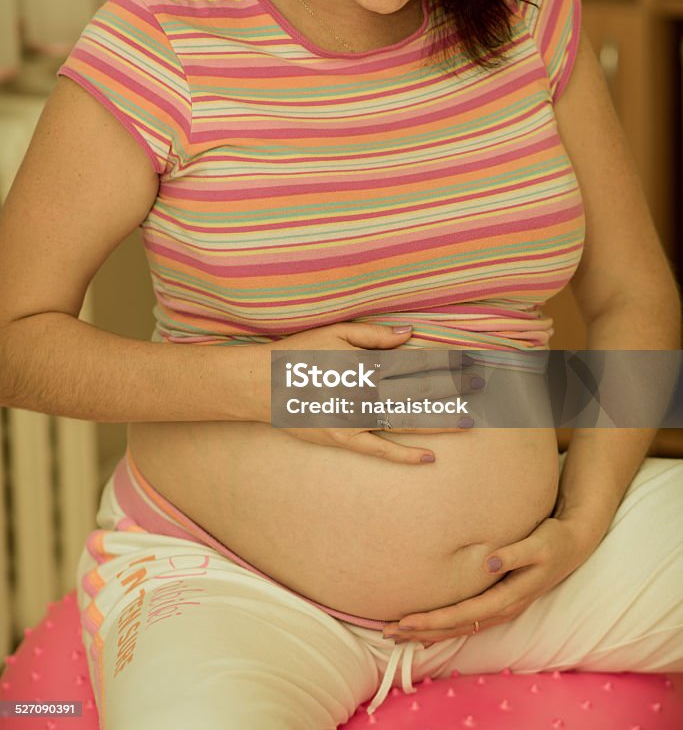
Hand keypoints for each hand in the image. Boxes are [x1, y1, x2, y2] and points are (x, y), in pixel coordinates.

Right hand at [268, 321, 473, 464]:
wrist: (261, 384)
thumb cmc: (297, 354)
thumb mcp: (334, 334)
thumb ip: (374, 336)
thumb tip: (410, 334)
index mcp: (367, 362)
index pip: (415, 363)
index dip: (445, 365)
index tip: (470, 366)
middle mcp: (366, 391)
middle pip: (417, 391)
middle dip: (451, 390)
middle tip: (482, 390)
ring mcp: (356, 417)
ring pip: (405, 420)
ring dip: (438, 421)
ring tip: (468, 422)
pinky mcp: (344, 438)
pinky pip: (380, 448)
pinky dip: (404, 454)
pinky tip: (428, 457)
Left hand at [382, 513, 603, 641]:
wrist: (573, 546)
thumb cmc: (553, 541)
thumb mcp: (538, 544)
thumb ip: (513, 553)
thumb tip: (488, 561)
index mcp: (509, 598)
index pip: (462, 615)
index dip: (433, 620)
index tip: (405, 621)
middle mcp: (503, 609)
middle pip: (456, 628)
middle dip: (422, 632)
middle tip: (387, 632)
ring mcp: (501, 608)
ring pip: (459, 628)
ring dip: (430, 633)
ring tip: (398, 634)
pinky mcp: (498, 601)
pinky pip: (466, 621)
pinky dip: (445, 628)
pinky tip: (428, 630)